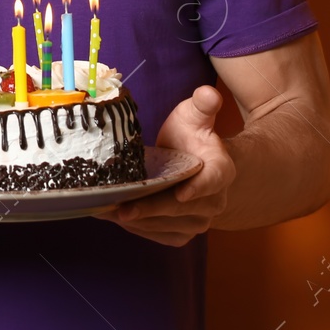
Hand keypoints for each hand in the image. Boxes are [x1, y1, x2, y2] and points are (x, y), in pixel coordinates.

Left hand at [93, 85, 232, 246]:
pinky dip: (137, 229)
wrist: (195, 162)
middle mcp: (214, 202)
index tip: (181, 193)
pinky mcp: (182, 232)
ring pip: (167, 226)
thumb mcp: (195, 115)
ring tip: (107, 212)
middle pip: (181, 209)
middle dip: (150, 209)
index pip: (213, 181)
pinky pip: (159, 235)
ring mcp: (199, 221)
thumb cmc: (193, 136)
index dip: (198, 189)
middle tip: (120, 208)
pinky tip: (115, 218)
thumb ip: (202, 104)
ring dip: (137, 222)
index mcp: (221, 171)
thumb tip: (208, 93)